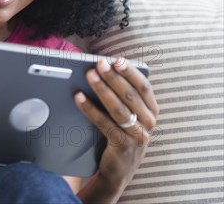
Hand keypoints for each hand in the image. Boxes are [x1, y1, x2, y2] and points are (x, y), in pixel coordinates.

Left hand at [75, 57, 158, 193]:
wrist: (117, 170)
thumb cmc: (119, 134)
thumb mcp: (127, 115)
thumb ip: (122, 96)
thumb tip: (101, 70)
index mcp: (152, 111)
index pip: (144, 86)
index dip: (130, 72)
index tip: (117, 59)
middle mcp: (149, 123)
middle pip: (130, 95)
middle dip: (113, 77)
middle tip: (99, 64)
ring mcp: (138, 136)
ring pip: (119, 108)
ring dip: (103, 89)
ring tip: (89, 75)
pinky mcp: (123, 146)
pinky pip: (105, 124)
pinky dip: (91, 109)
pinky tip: (78, 97)